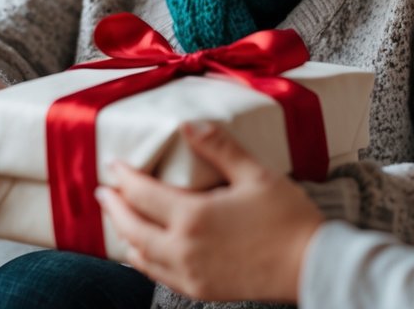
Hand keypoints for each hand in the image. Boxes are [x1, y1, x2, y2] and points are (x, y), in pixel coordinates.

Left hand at [96, 122, 324, 302]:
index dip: (123, 177)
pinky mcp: (200, 288)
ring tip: (119, 217)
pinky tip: (143, 251)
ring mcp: (189, 273)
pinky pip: (158, 275)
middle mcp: (182, 248)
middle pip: (131, 227)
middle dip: (113, 207)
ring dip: (124, 234)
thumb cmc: (287, 217)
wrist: (311, 265)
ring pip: (140, 255)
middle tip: (102, 191)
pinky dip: (142, 260)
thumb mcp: (255, 173)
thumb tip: (188, 125)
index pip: (141, 194)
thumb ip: (218, 148)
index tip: (112, 164)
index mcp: (193, 216)